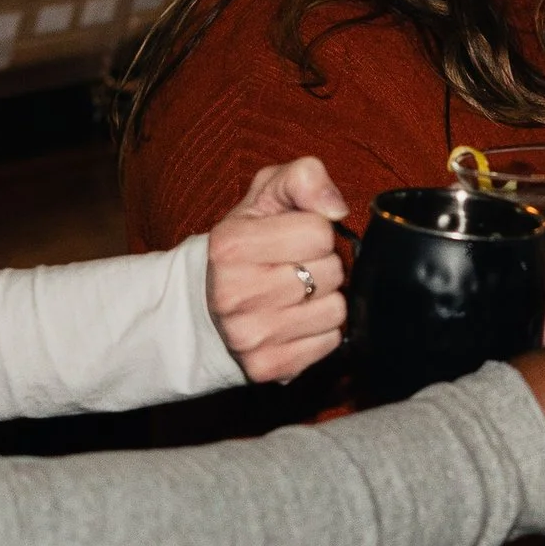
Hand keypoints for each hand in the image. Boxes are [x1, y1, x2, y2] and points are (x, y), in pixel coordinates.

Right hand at [205, 158, 348, 382]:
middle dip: (324, 265)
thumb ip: (302, 179)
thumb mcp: (266, 196)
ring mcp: (249, 335)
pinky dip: (321, 331)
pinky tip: (296, 320)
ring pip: (336, 310)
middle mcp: (234, 293)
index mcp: (231, 244)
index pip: (320, 232)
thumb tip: (337, 208)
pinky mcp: (266, 367)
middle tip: (296, 267)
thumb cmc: (247, 243)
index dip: (317, 231)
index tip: (295, 238)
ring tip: (297, 294)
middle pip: (332, 272)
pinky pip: (330, 343)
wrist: (207, 305)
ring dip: (326, 299)